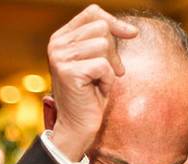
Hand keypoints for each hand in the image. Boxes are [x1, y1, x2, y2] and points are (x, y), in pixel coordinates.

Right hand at [46, 4, 137, 159]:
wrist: (77, 126)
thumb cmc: (90, 94)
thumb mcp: (96, 60)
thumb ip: (102, 40)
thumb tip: (131, 30)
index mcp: (60, 38)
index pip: (92, 13)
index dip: (114, 22)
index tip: (132, 34)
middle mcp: (56, 45)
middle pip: (100, 27)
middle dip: (112, 50)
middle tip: (108, 72)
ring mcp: (60, 58)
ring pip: (103, 45)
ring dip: (109, 67)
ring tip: (99, 82)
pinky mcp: (68, 72)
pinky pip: (103, 65)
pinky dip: (107, 80)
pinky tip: (97, 90)